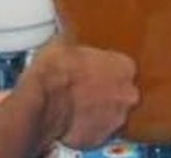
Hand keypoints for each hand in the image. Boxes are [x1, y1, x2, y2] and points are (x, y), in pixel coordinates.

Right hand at [22, 38, 138, 151]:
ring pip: (112, 114)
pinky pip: (97, 132)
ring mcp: (116, 119)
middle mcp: (128, 94)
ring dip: (100, 110)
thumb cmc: (56, 69)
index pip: (125, 67)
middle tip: (88, 88)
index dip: (108, 69)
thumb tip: (71, 30)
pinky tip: (74, 120)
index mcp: (125, 66)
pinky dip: (88, 128)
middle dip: (108, 91)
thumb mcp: (66, 41)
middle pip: (123, 92)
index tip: (96, 70)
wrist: (42, 103)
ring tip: (79, 106)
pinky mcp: (101, 140)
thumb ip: (79, 40)